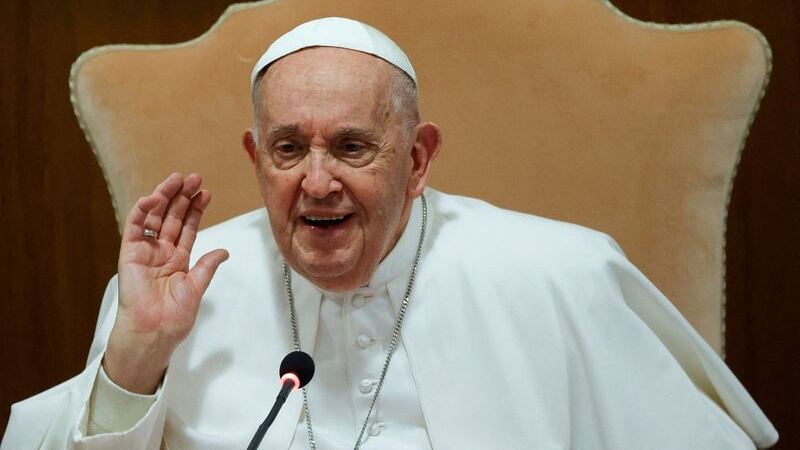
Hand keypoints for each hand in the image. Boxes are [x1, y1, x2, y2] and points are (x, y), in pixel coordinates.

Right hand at [104, 173, 228, 393]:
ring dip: (165, 197)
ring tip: (177, 180)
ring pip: (155, 218)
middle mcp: (162, 252)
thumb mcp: (196, 287)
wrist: (155, 330)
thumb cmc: (174, 316)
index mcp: (178, 259)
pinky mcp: (130, 254)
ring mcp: (146, 251)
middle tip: (194, 178)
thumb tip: (224, 251)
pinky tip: (154, 197)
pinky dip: (142, 211)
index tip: (206, 193)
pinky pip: (134, 228)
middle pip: (172, 217)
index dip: (196, 210)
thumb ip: (207, 266)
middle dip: (183, 197)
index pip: (187, 228)